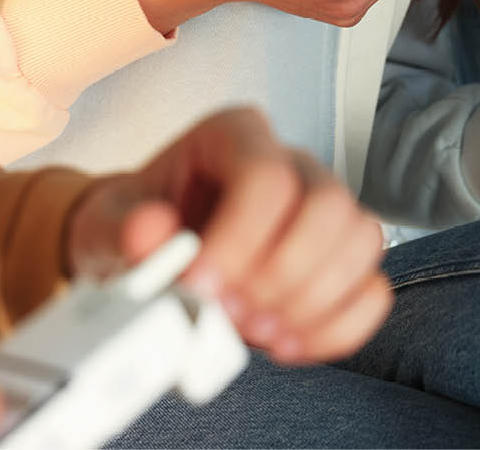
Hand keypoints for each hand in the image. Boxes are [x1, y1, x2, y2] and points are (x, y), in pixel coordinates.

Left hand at [64, 108, 392, 365]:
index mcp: (233, 136)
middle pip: (330, 205)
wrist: (144, 251)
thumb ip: (123, 226)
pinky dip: (337, 328)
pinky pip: (372, 289)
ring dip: (314, 302)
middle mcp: (289, 163)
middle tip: (233, 313)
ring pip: (362, 240)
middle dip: (284, 274)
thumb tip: (150, 233)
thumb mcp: (107, 222)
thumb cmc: (132, 225)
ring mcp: (321, 209)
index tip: (201, 288)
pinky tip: (287, 344)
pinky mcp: (337, 258)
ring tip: (256, 332)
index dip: (241, 240)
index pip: (267, 176)